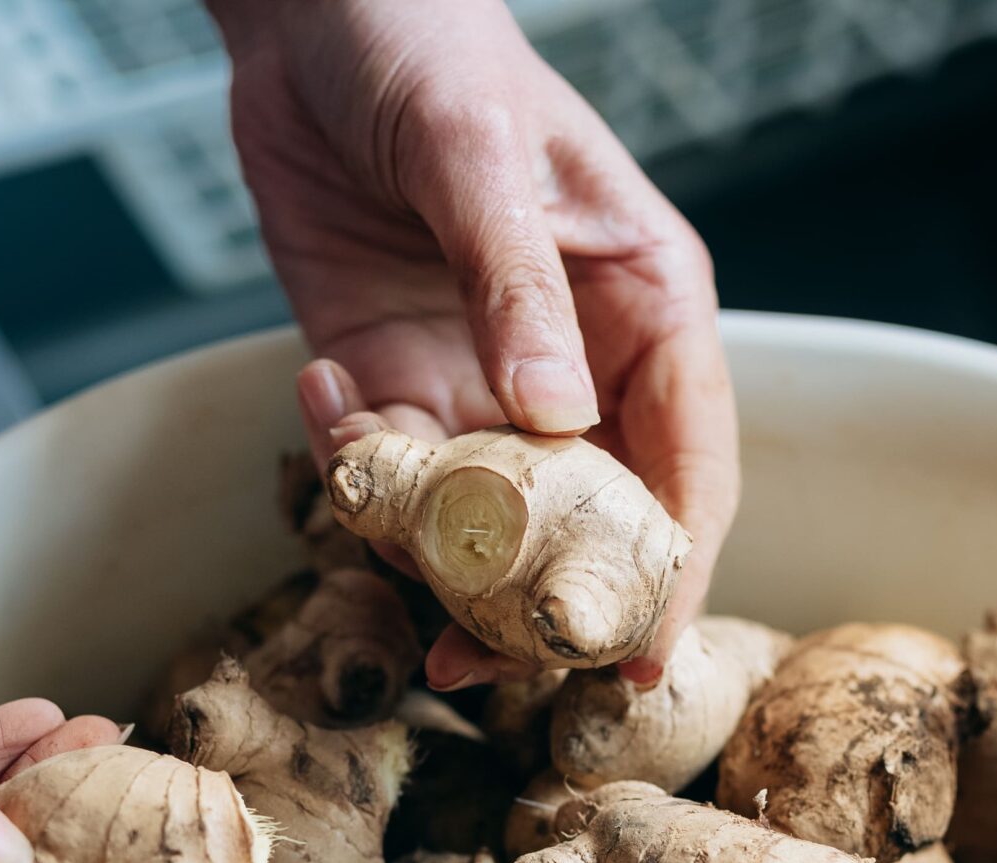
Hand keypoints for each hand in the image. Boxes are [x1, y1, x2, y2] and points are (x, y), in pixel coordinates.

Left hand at [211, 0, 738, 687]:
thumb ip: (517, 290)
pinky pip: (388, 472)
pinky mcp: (395, 379)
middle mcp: (579, 363)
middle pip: (589, 525)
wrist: (310, 13)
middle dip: (538, 601)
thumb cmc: (429, 48)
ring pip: (484, 523)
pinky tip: (321, 392)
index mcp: (647, 307)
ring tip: (376, 535)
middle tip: (480, 664)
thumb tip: (559, 420)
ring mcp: (484, 379)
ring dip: (429, 553)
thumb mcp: (478, 158)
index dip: (670, 569)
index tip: (639, 657)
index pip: (687, 466)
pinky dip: (351, 466)